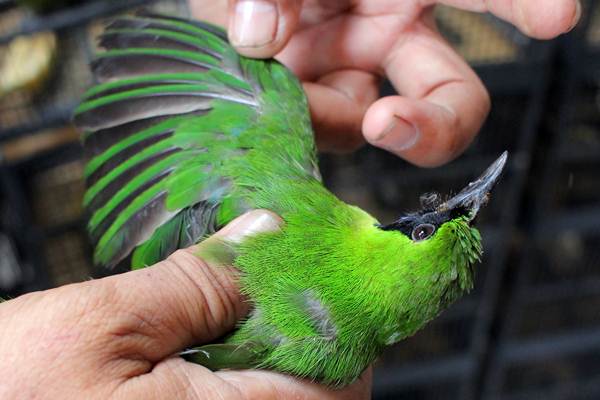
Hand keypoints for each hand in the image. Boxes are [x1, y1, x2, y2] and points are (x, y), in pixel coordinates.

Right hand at [0, 210, 370, 398]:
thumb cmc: (9, 392)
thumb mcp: (103, 323)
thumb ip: (196, 282)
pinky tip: (216, 328)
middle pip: (314, 395)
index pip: (336, 387)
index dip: (345, 325)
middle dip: (308, 328)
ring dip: (274, 344)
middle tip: (283, 272)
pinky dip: (243, 365)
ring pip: (279, 398)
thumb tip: (267, 232)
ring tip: (245, 292)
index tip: (331, 273)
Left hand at [191, 0, 579, 165]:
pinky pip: (314, 126)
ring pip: (368, 125)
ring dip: (328, 118)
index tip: (556, 17)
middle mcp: (391, 37)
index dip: (522, 4)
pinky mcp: (314, 103)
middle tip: (390, 127)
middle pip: (449, 98)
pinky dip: (293, 122)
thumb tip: (258, 34)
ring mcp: (353, 76)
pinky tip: (274, 103)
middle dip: (434, 128)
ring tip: (288, 92)